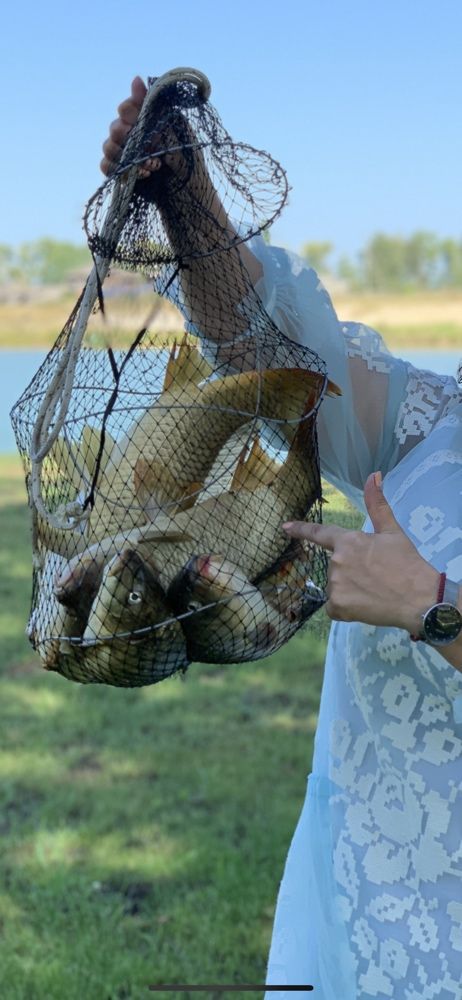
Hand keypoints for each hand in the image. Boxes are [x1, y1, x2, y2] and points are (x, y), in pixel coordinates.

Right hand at [100, 75, 202, 184]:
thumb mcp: (178, 130)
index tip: (143, 124)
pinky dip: (119, 170)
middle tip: (150, 149)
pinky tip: (142, 175)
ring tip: (153, 166)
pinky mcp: (122, 173)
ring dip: (128, 157)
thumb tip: (136, 79)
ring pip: (108, 146)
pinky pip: (105, 166)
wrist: (190, 194)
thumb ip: (156, 108)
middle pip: (114, 127)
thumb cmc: (189, 160)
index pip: (126, 108)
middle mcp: (134, 134)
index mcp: (147, 121)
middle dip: (130, 138)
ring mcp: (126, 154)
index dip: (130, 114)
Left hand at [283, 471, 439, 633]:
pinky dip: (346, 608)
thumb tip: (374, 474)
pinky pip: (334, 607)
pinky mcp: (337, 607)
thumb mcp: (392, 531)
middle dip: (351, 571)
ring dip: (350, 590)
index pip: (319, 533)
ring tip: (374, 592)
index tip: (285, 527)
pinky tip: (365, 606)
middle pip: (336, 566)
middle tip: (376, 576)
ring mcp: (335, 585)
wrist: (419, 599)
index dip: (301, 529)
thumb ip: (377, 504)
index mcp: (348, 541)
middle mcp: (336, 561)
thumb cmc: (407, 563)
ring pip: (336, 587)